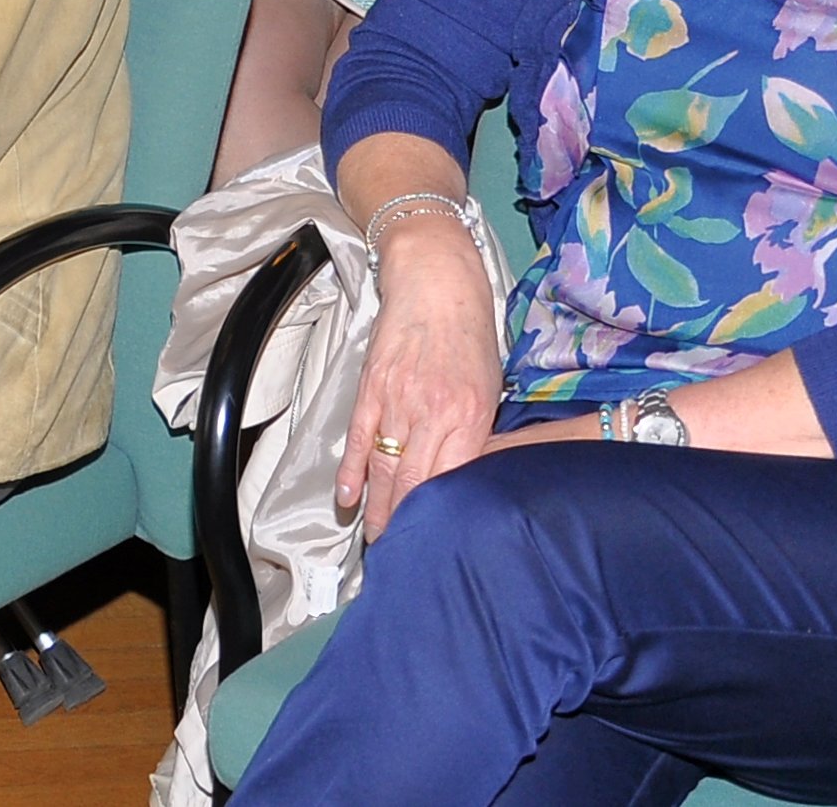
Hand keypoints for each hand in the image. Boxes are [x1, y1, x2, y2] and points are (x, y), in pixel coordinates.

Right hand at [337, 222, 506, 538]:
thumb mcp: (490, 386)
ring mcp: (398, 400)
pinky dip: (351, 469)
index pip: (453, 479)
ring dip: (376, 506)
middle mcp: (434, 412)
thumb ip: (477, 431)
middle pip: (414, 481)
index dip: (441, 516)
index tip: (437, 543)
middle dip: (404, 523)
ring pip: (384, 466)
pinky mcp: (372, 386)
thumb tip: (465, 474)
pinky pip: (358, 437)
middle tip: (398, 555)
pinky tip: (346, 495)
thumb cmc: (472, 334)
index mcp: (471, 416)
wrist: (438, 282)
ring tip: (373, 537)